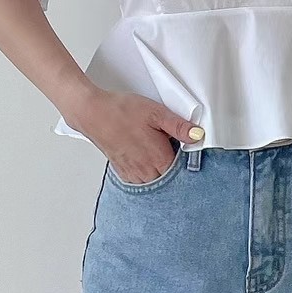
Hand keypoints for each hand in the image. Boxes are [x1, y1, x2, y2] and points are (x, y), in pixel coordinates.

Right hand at [63, 89, 204, 185]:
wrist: (93, 113)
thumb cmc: (122, 111)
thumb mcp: (157, 113)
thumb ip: (179, 127)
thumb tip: (198, 135)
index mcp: (159, 158)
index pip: (183, 170)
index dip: (187, 160)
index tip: (186, 149)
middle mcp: (147, 171)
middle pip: (170, 178)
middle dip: (174, 166)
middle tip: (171, 148)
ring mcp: (133, 173)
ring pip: (155, 181)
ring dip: (160, 172)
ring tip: (157, 153)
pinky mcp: (122, 171)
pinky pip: (140, 181)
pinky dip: (146, 174)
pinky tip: (145, 159)